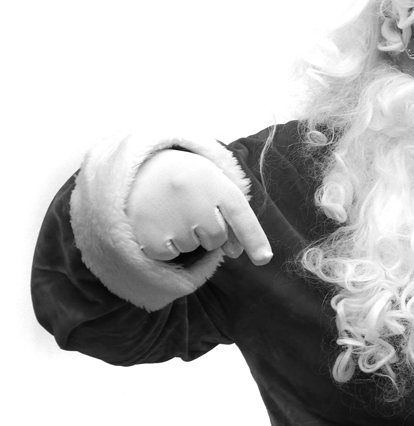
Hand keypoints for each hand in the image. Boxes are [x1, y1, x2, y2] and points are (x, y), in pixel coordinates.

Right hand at [126, 149, 271, 264]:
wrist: (137, 165)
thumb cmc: (185, 179)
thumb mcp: (212, 185)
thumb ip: (230, 216)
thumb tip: (235, 253)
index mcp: (215, 183)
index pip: (241, 216)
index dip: (254, 239)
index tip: (264, 259)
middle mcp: (195, 199)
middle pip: (216, 238)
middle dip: (207, 230)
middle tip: (187, 205)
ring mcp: (171, 217)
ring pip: (192, 247)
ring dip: (184, 235)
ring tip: (168, 209)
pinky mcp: (149, 234)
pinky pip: (169, 254)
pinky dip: (165, 244)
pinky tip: (156, 221)